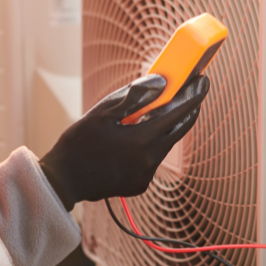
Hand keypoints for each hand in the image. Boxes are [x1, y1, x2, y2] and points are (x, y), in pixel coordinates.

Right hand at [39, 73, 209, 209]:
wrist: (63, 180)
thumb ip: (135, 97)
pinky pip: (151, 158)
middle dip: (187, 109)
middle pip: (178, 130)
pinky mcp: (139, 184)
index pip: (178, 114)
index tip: (203, 80)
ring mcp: (145, 175)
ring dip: (165, 125)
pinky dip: (150, 143)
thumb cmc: (78, 142)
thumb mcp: (102, 112)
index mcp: (141, 141)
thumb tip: (161, 82)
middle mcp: (149, 161)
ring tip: (156, 108)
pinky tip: (135, 135)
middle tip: (192, 90)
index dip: (194, 95)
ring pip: (165, 144)